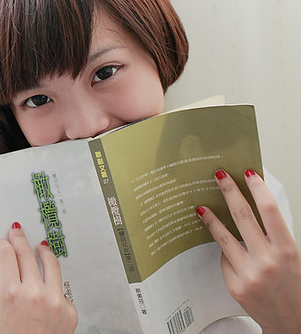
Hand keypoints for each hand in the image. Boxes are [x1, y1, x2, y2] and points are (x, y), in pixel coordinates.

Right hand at [0, 222, 77, 333]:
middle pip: (26, 254)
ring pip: (50, 264)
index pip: (7, 255)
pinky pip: (60, 288)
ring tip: (41, 247)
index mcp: (10, 293)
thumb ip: (0, 291)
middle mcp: (34, 294)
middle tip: (18, 233)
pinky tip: (48, 285)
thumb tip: (7, 274)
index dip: (3, 245)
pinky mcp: (69, 310)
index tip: (3, 242)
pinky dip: (53, 285)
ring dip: (43, 252)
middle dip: (20, 240)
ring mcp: (54, 301)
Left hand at [196, 169, 300, 332]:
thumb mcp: (293, 256)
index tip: (247, 173)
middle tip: (218, 176)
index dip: (257, 188)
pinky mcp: (235, 285)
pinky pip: (224, 260)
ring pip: (223, 237)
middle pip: (242, 216)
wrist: (294, 323)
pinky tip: (229, 253)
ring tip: (201, 207)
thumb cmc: (295, 286)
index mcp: (287, 250)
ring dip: (211, 219)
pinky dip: (226, 254)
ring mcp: (249, 274)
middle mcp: (267, 260)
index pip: (270, 210)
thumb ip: (275, 236)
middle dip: (229, 192)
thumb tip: (254, 206)